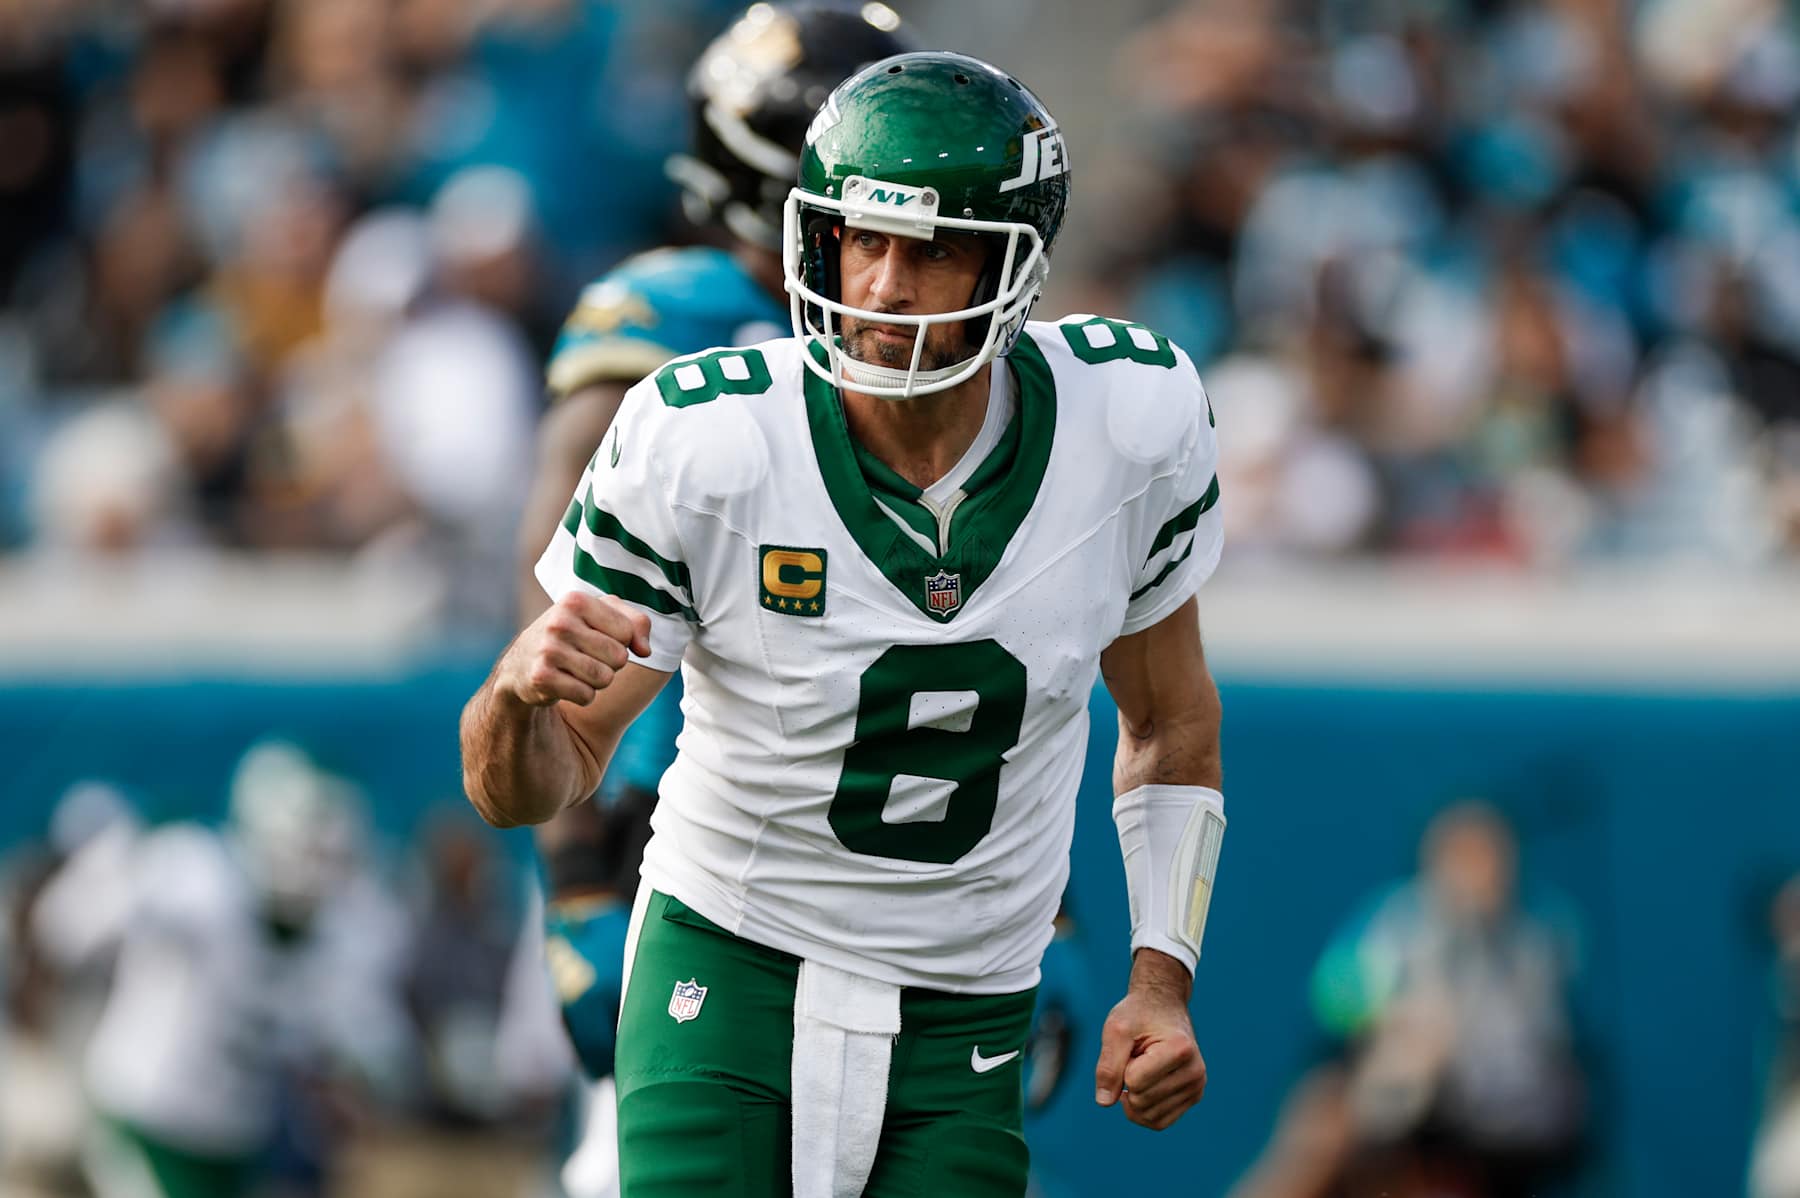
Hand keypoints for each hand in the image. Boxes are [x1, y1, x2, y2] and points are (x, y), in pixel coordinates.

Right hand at [498, 592, 650, 706]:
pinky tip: (565, 683)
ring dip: (597, 681)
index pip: (627, 631)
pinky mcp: (541, 677)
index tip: (598, 637)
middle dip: (609, 663)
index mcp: (576, 600)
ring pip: (605, 678)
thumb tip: (646, 650)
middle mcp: (559, 622)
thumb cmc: (571, 635)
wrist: (521, 664)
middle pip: (619, 657)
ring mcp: (548, 650)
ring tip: (576, 670)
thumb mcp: (601, 616)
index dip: (621, 641)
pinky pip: (587, 696)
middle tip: (585, 657)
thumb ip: (636, 624)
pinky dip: (582, 695)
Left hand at [1094, 949, 1206, 1129]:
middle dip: (1127, 1081)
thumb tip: (1104, 1103)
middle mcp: (1195, 1072)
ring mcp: (1197, 1088)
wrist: (1163, 1007)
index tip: (1134, 1044)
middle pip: (1140, 1101)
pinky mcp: (1193, 1098)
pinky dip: (1142, 1111)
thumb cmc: (1138, 1015)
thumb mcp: (1116, 1029)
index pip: (1133, 1081)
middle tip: (1137, 1055)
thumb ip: (1107, 1065)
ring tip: (1142, 1068)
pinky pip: (1159, 1122)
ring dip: (1134, 1097)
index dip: (1122, 1065)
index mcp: (1180, 1050)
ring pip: (1149, 1117)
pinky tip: (1142, 1087)